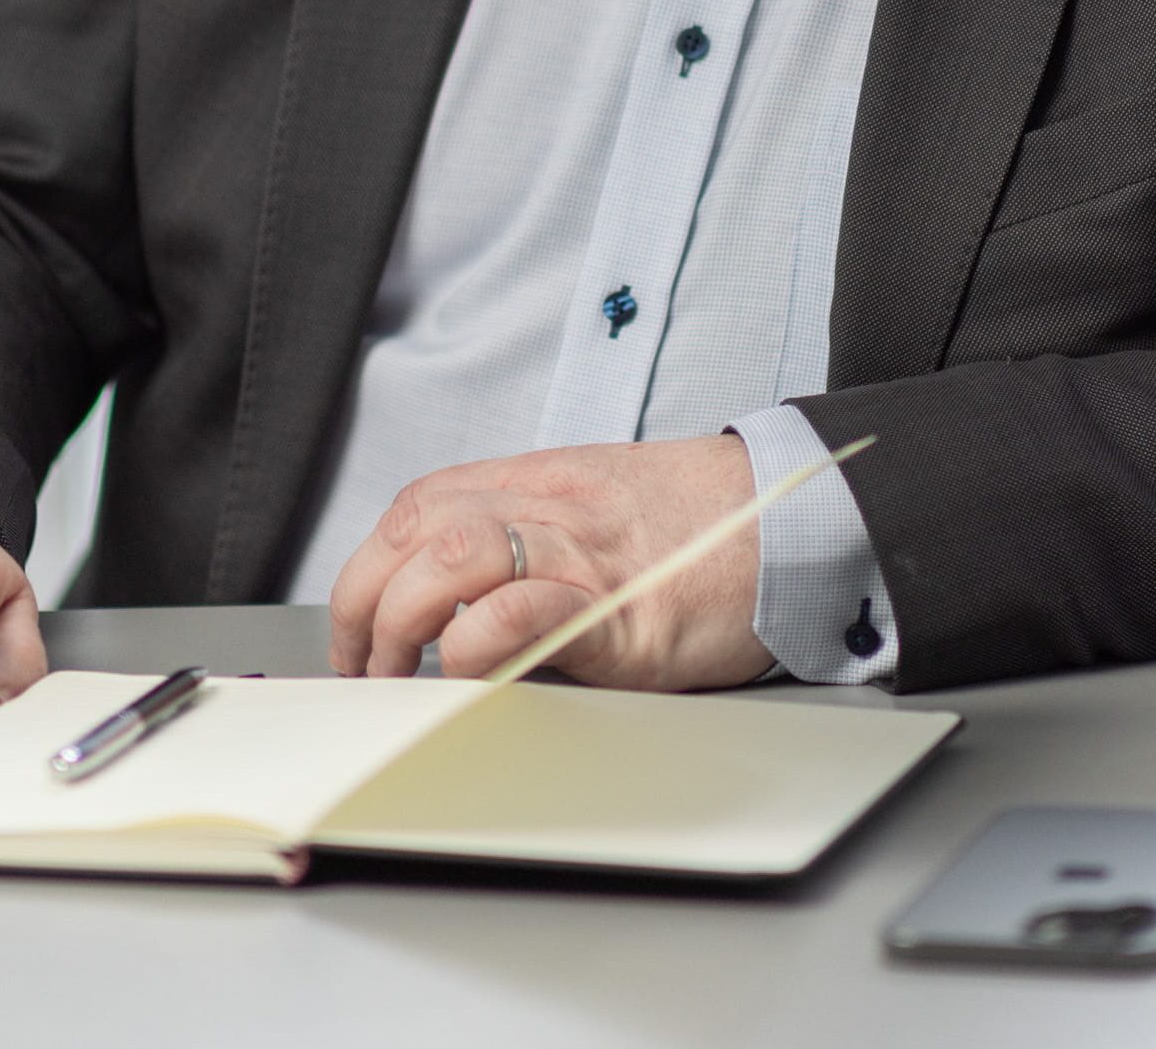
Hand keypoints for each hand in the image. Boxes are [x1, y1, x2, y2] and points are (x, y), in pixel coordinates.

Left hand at [327, 436, 772, 691]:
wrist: (799, 520)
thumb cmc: (709, 527)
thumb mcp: (606, 514)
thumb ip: (538, 545)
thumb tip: (466, 614)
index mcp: (545, 481)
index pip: (422, 503)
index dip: (369, 566)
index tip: (357, 626)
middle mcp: (554, 506)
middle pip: (417, 528)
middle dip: (363, 601)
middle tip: (363, 664)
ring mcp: (587, 554)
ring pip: (452, 555)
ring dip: (401, 622)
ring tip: (397, 673)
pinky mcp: (625, 611)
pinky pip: (525, 608)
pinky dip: (477, 642)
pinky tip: (467, 670)